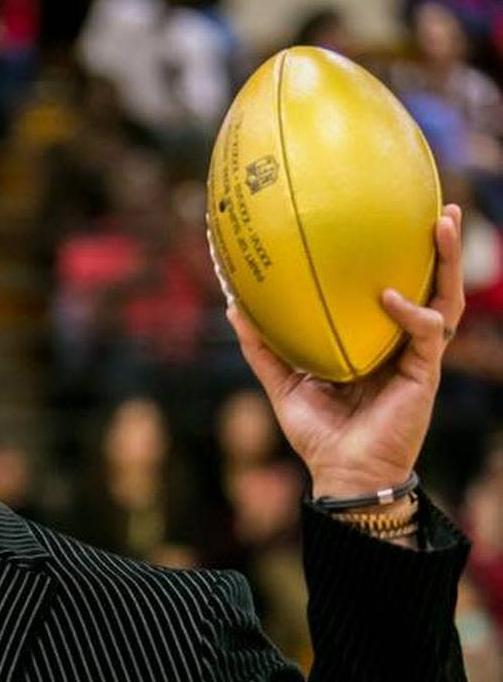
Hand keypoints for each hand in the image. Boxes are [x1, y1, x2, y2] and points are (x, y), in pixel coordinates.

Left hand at [226, 204, 464, 497]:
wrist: (341, 473)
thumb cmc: (318, 433)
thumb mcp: (282, 383)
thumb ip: (261, 346)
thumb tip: (232, 305)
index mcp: (374, 341)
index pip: (393, 289)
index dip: (395, 258)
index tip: (386, 217)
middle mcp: (400, 343)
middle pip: (430, 286)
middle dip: (441, 248)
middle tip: (439, 207)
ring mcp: (415, 357)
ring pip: (445, 300)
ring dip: (449, 263)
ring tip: (444, 225)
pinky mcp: (422, 375)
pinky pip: (427, 334)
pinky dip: (410, 313)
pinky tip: (391, 298)